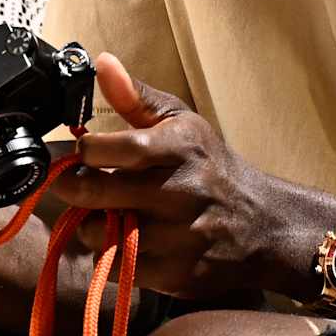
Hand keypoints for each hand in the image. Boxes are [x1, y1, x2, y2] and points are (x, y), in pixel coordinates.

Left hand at [46, 54, 294, 300]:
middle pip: (94, 192)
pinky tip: (123, 239)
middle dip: (72, 187)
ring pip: (99, 234)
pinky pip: (117, 267)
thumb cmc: (212, 168)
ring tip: (104, 213)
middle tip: (72, 183)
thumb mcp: (183, 124)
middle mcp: (177, 191)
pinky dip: (111, 254)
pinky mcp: (175, 273)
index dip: (84, 151)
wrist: (263, 226)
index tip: (82, 152)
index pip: (108, 149)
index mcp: (177, 147)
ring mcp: (176, 236)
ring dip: (91, 224)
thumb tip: (101, 62)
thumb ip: (137, 97)